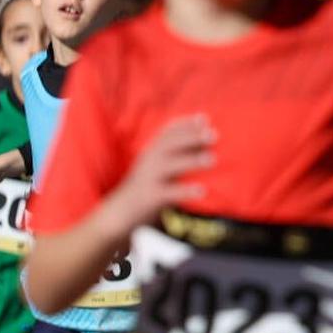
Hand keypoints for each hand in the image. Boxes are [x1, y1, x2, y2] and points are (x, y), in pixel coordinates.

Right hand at [101, 116, 213, 233]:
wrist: (119, 214)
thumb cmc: (147, 188)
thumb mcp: (159, 169)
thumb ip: (177, 157)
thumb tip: (206, 147)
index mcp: (151, 153)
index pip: (167, 134)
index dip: (184, 124)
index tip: (204, 118)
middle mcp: (148, 162)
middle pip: (169, 145)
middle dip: (190, 137)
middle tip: (213, 134)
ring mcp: (147, 178)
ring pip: (169, 166)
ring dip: (191, 161)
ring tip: (212, 159)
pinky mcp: (149, 197)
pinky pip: (168, 192)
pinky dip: (185, 191)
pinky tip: (202, 191)